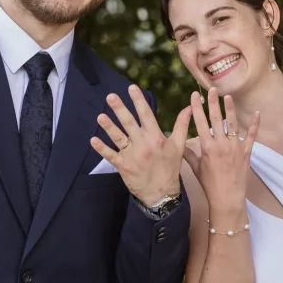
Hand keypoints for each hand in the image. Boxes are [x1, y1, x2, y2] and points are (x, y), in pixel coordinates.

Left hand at [90, 85, 191, 206]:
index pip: (146, 115)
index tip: (132, 88)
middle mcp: (143, 145)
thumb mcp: (179, 145)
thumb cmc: (170, 168)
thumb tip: (189, 107)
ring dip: (109, 127)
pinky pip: (111, 155)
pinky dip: (102, 148)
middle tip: (111, 96)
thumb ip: (182, 125)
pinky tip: (93, 140)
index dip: (139, 101)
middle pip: (130, 123)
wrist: (162, 194)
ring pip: (118, 138)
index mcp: (156, 138)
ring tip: (100, 116)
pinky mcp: (123, 166)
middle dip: (120, 109)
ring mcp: (132, 156)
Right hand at [181, 88, 259, 213]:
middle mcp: (221, 144)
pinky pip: (252, 135)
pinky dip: (254, 124)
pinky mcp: (246, 152)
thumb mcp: (196, 169)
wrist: (227, 198)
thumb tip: (180, 145)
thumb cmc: (210, 185)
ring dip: (230, 109)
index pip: (200, 123)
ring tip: (228, 96)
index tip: (194, 95)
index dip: (196, 108)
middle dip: (213, 102)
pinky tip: (257, 113)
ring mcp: (235, 147)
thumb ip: (189, 155)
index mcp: (207, 147)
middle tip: (212, 89)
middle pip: (216, 119)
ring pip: (233, 124)